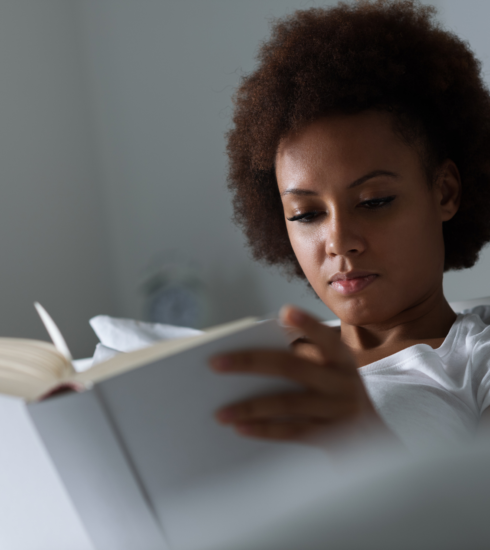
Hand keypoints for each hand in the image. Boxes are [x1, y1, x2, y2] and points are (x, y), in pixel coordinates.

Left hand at [209, 306, 386, 442]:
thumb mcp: (332, 372)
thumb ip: (303, 359)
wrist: (372, 438)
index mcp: (342, 359)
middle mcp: (342, 382)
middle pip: (292, 367)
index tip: (285, 311)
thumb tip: (249, 356)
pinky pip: (291, 432)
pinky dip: (264, 430)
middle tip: (215, 363)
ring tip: (219, 412)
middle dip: (250, 362)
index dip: (308, 324)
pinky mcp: (330, 437)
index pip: (325, 338)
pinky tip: (240, 428)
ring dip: (250, 406)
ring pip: (286, 404)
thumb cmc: (337, 394)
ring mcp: (337, 410)